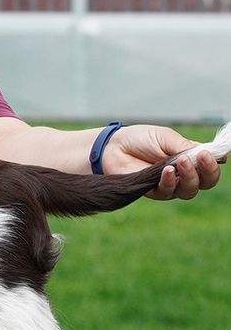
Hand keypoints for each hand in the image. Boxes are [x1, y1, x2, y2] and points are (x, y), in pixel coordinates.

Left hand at [104, 124, 221, 199]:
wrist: (114, 147)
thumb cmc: (141, 140)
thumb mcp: (167, 138)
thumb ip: (187, 147)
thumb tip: (212, 151)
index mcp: (190, 158)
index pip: (211, 166)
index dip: (214, 163)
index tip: (209, 153)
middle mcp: (183, 174)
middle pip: (205, 182)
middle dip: (207, 172)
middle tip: (200, 158)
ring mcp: (169, 184)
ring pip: (189, 190)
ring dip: (189, 176)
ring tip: (180, 162)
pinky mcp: (153, 192)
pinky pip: (167, 192)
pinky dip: (169, 181)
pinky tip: (166, 170)